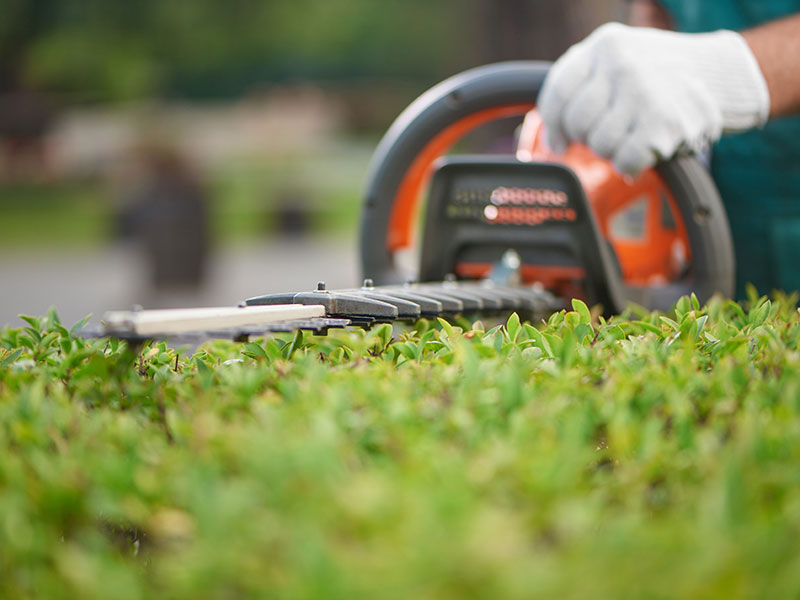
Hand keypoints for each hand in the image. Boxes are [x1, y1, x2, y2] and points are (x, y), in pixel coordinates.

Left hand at [538, 23, 769, 175]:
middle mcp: (621, 63)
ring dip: (613, 150)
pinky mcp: (663, 123)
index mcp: (604, 44)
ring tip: (633, 135)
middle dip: (589, 137)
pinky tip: (645, 150)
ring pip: (599, 144)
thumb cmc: (659, 75)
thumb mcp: (618, 59)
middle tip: (611, 134)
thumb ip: (582, 85)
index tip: (561, 140)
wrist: (722, 75)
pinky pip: (624, 161)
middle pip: (577, 123)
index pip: (558, 92)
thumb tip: (552, 137)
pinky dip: (631, 164)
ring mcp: (643, 92)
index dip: (554, 123)